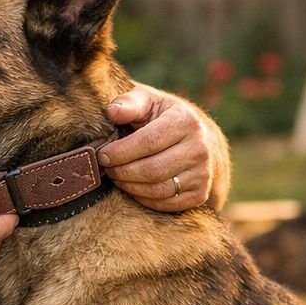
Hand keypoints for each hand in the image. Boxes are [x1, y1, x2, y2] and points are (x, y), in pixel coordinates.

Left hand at [98, 84, 230, 212]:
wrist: (195, 137)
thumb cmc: (162, 116)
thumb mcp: (148, 101)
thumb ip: (129, 103)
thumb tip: (111, 112)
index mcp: (186, 121)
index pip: (149, 141)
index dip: (121, 151)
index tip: (102, 155)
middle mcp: (199, 148)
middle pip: (153, 169)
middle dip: (123, 172)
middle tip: (107, 169)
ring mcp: (203, 173)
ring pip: (159, 189)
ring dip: (130, 187)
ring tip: (117, 177)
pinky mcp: (200, 193)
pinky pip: (166, 203)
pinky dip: (143, 199)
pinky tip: (132, 187)